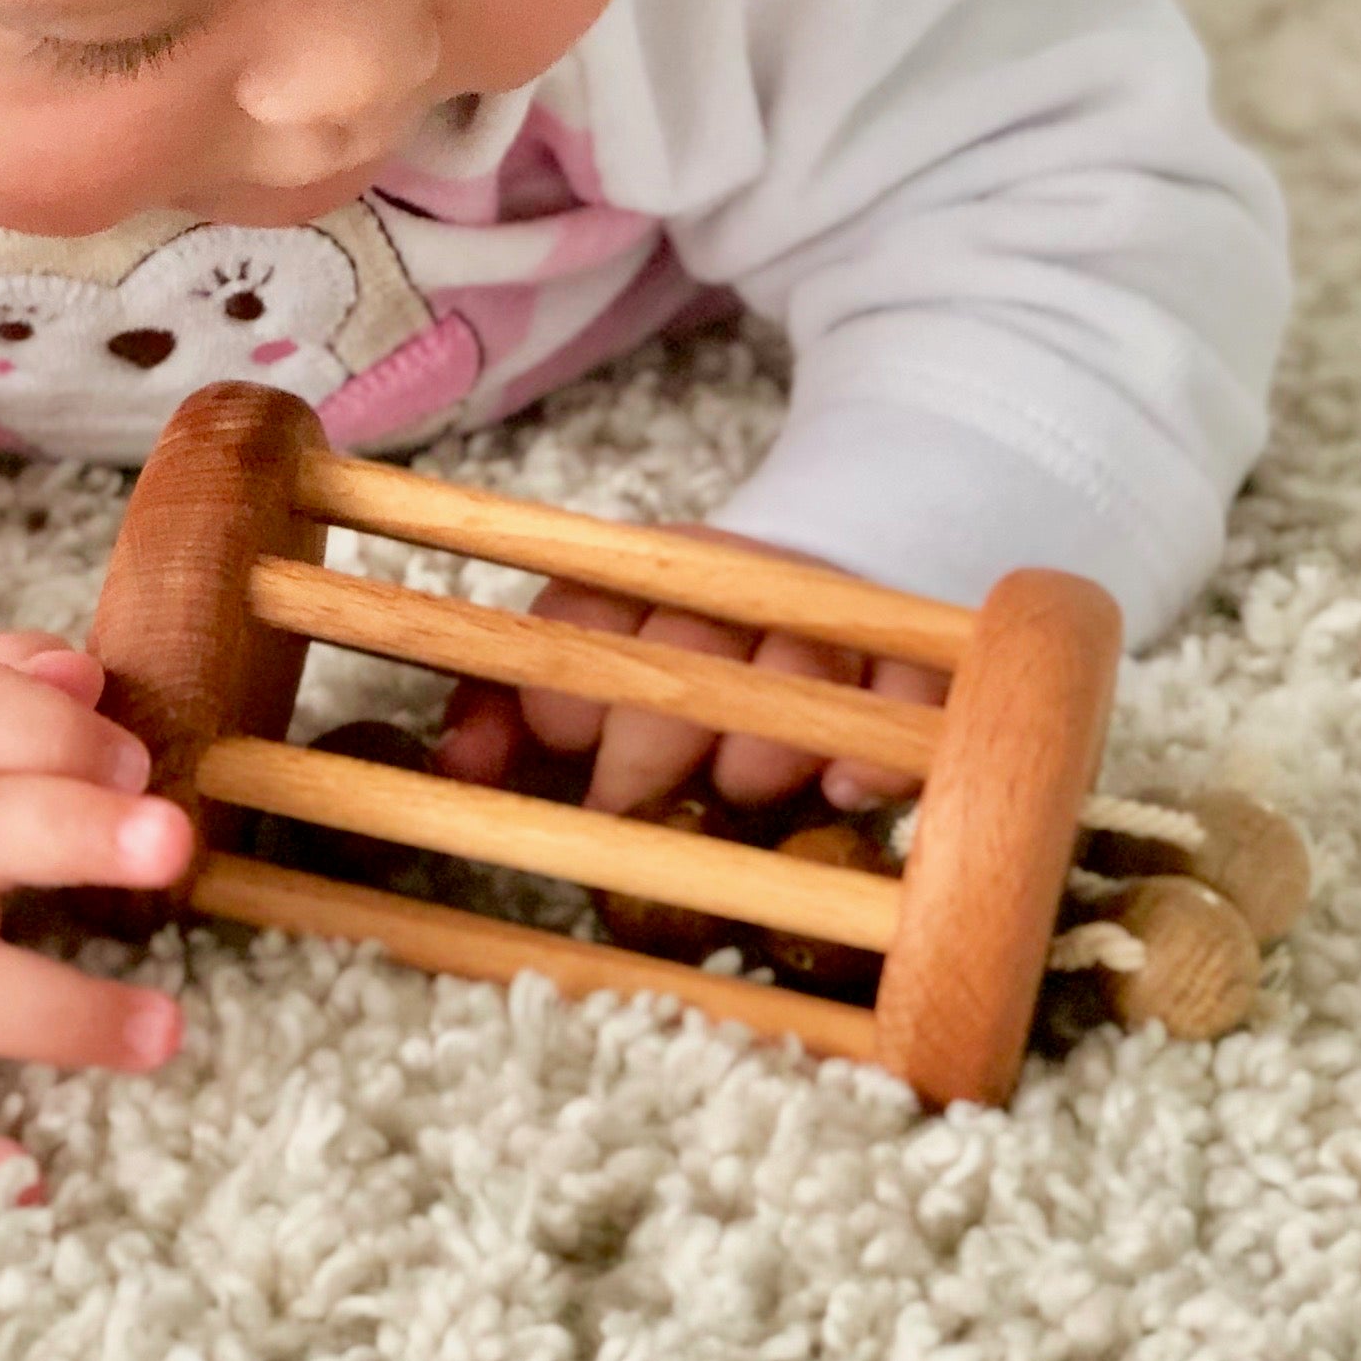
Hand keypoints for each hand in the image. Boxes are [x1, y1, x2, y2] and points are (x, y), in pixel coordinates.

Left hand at [430, 536, 946, 818]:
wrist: (839, 550)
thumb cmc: (683, 647)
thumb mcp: (590, 657)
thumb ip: (507, 714)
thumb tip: (452, 770)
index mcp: (642, 579)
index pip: (588, 624)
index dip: (566, 698)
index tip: (558, 752)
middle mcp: (733, 588)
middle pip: (690, 653)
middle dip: (652, 740)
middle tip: (629, 809)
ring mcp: (827, 623)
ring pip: (799, 676)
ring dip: (765, 746)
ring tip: (742, 794)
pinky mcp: (908, 658)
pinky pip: (908, 697)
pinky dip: (878, 748)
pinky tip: (846, 794)